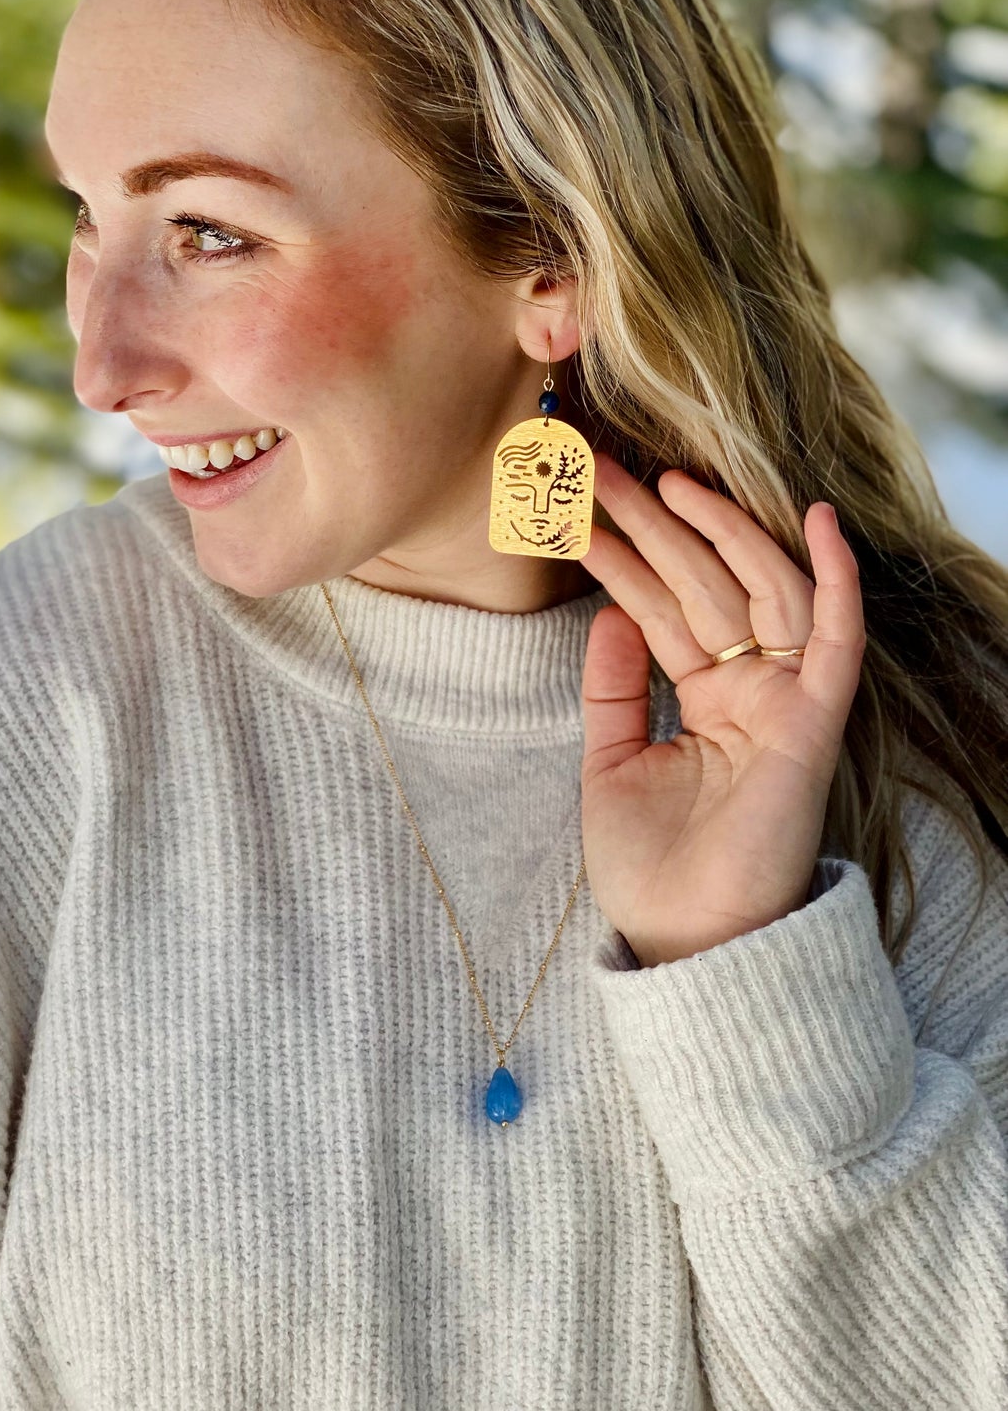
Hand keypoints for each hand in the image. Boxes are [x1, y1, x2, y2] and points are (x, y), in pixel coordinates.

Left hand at [577, 453, 864, 965]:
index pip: (664, 606)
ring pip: (758, 592)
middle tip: (594, 468)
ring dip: (717, 532)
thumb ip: (615, 687)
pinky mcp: (813, 722)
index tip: (576, 503)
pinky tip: (813, 519)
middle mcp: (749, 691)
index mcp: (705, 700)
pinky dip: (833, 578)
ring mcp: (784, 702)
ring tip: (663, 481)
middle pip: (703, 585)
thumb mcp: (613, 762)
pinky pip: (834, 639)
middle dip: (652, 526)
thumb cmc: (650, 868)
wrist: (684, 943)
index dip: (623, 554)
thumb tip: (610, 609)